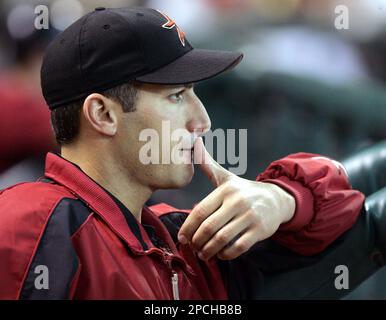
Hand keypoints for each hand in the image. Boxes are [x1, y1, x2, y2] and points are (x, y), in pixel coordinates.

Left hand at [177, 138, 294, 260]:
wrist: (276, 199)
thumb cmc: (243, 190)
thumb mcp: (226, 177)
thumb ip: (207, 164)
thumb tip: (194, 142)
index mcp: (226, 190)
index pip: (200, 211)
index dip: (188, 227)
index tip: (182, 238)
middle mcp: (237, 202)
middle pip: (209, 227)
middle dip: (197, 241)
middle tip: (192, 248)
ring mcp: (250, 216)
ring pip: (222, 239)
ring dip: (209, 250)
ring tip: (203, 254)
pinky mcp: (260, 230)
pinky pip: (238, 247)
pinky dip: (226, 254)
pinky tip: (220, 254)